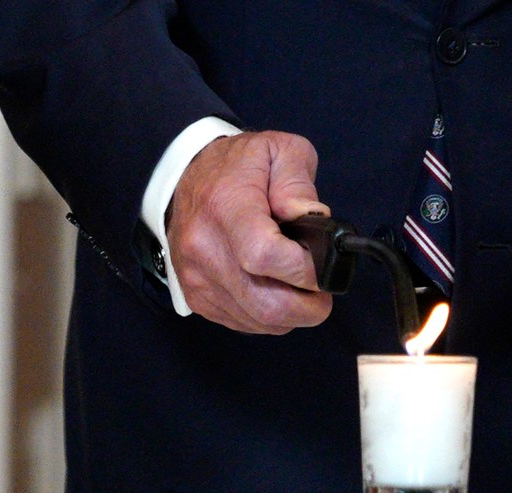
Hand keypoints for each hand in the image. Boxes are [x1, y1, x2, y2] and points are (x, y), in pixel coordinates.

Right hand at [167, 130, 331, 332]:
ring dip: (293, 313)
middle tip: (323, 287)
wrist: (188, 177)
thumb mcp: (279, 151)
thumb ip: (299, 183)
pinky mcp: (197, 297)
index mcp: (225, 208)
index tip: (322, 262)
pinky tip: (276, 290)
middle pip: (267, 304)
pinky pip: (245, 324)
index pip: (266, 256)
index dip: (305, 269)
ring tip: (300, 285)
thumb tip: (312, 218)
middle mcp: (204, 249)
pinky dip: (271, 317)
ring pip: (261, 321)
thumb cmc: (239, 166)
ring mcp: (197, 278)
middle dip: (310, 305)